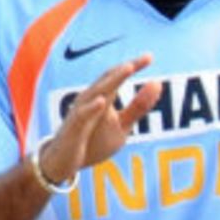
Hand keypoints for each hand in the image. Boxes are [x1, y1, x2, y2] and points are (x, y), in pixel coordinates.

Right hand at [38, 55, 161, 183]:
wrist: (62, 163)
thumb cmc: (92, 140)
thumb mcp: (122, 125)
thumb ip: (138, 106)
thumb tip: (157, 83)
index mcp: (102, 97)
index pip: (117, 77)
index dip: (133, 65)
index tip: (150, 56)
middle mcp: (90, 100)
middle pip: (107, 80)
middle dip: (124, 69)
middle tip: (144, 59)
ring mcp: (80, 113)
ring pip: (95, 93)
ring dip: (112, 80)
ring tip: (128, 68)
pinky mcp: (73, 129)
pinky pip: (82, 116)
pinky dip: (91, 108)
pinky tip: (102, 101)